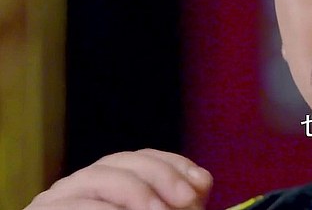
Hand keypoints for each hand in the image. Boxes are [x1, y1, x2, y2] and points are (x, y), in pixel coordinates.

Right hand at [24, 149, 212, 209]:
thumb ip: (178, 202)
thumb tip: (201, 180)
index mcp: (110, 178)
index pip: (143, 157)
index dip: (174, 165)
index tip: (201, 183)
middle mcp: (84, 182)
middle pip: (122, 161)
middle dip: (160, 176)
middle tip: (186, 201)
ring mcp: (60, 197)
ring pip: (99, 178)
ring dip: (135, 193)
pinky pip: (73, 206)